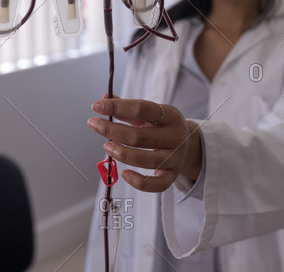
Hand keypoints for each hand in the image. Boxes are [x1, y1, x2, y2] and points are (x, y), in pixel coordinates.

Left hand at [87, 96, 201, 192]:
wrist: (189, 146)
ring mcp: (174, 158)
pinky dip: (139, 182)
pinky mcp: (172, 176)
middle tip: (93, 124)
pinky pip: (156, 185)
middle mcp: (175, 136)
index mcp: (169, 115)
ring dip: (121, 153)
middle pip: (139, 136)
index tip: (96, 105)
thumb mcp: (150, 114)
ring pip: (146, 160)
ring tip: (106, 146)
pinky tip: (123, 174)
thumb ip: (127, 107)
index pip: (141, 108)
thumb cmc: (162, 127)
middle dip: (112, 130)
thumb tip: (104, 97)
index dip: (117, 106)